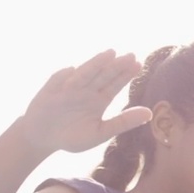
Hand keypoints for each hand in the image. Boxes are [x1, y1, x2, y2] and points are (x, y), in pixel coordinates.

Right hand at [19, 50, 151, 153]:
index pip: (115, 84)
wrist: (43, 138)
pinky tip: (72, 70)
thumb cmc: (72, 136)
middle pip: (103, 75)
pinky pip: (56, 81)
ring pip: (83, 74)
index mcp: (99, 99)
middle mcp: (85, 90)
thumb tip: (150, 113)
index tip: (139, 64)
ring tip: (109, 54)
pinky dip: (63, 77)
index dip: (126, 74)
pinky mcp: (49, 92)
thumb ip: (123, 122)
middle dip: (116, 65)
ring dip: (95, 64)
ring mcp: (67, 88)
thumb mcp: (101, 132)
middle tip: (131, 55)